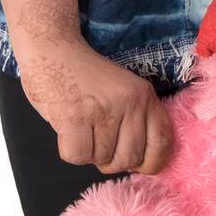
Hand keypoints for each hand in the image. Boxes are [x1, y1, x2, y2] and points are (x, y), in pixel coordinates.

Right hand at [16, 37, 175, 175]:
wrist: (52, 51)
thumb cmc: (85, 76)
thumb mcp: (123, 90)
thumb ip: (136, 120)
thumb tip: (141, 163)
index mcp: (145, 95)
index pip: (162, 142)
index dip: (152, 163)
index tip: (138, 165)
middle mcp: (129, 103)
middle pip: (129, 159)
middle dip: (111, 159)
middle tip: (97, 139)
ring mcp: (103, 111)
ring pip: (102, 160)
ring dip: (89, 152)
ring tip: (81, 127)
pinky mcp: (75, 118)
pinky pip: (78, 157)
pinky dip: (70, 150)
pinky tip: (67, 129)